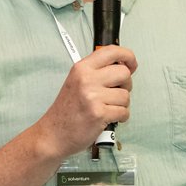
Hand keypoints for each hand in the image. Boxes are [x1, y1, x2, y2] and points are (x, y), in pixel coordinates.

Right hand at [36, 45, 136, 159]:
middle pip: (124, 73)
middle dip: (126, 84)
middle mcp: (86, 79)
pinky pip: (124, 112)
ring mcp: (93, 97)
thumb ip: (96, 72)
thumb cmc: (66, 111)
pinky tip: (109, 117)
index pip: (111, 51)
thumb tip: (122, 67)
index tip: (131, 64)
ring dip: (122, 104)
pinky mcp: (99, 114)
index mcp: (81, 68)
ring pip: (126, 95)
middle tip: (117, 92)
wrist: (53, 134)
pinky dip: (121, 117)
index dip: (127, 56)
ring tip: (108, 108)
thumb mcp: (76, 82)